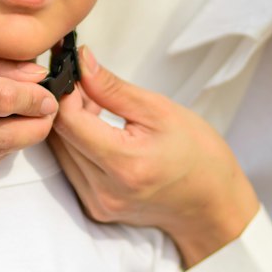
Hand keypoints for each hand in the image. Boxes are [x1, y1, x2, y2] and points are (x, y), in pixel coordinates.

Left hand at [48, 48, 260, 266]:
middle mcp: (105, 190)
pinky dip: (77, 146)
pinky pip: (71, 169)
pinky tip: (99, 134)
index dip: (65, 91)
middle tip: (86, 86)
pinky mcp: (96, 209)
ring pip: (61, 153)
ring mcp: (98, 203)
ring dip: (70, 126)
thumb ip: (113, 88)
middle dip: (66, 105)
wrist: (212, 204)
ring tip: (96, 109)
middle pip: (59, 137)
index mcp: (125, 163)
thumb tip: (81, 62)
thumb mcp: (161, 110)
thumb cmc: (198, 155)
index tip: (74, 72)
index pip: (68, 121)